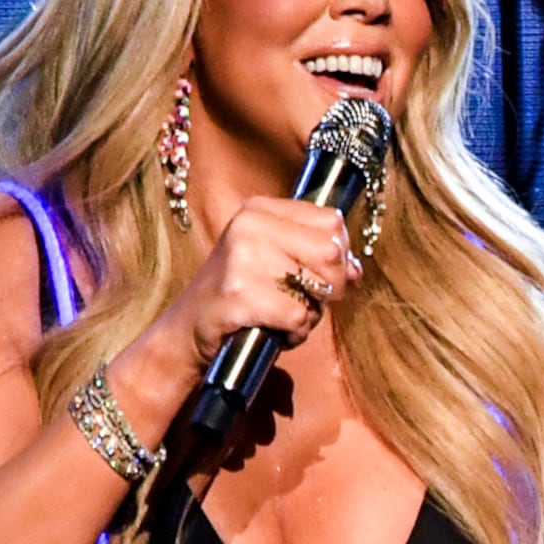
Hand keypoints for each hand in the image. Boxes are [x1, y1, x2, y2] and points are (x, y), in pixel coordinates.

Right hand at [143, 194, 362, 375]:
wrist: (188, 331)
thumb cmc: (242, 297)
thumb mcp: (276, 263)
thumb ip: (317, 256)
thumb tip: (355, 268)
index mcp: (260, 210)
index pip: (332, 222)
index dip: (337, 254)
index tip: (315, 272)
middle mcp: (250, 225)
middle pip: (332, 252)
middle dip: (330, 286)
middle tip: (302, 299)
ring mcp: (243, 258)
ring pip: (318, 287)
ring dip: (309, 313)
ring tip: (279, 313)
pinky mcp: (240, 293)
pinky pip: (299, 317)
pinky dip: (294, 334)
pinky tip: (271, 329)